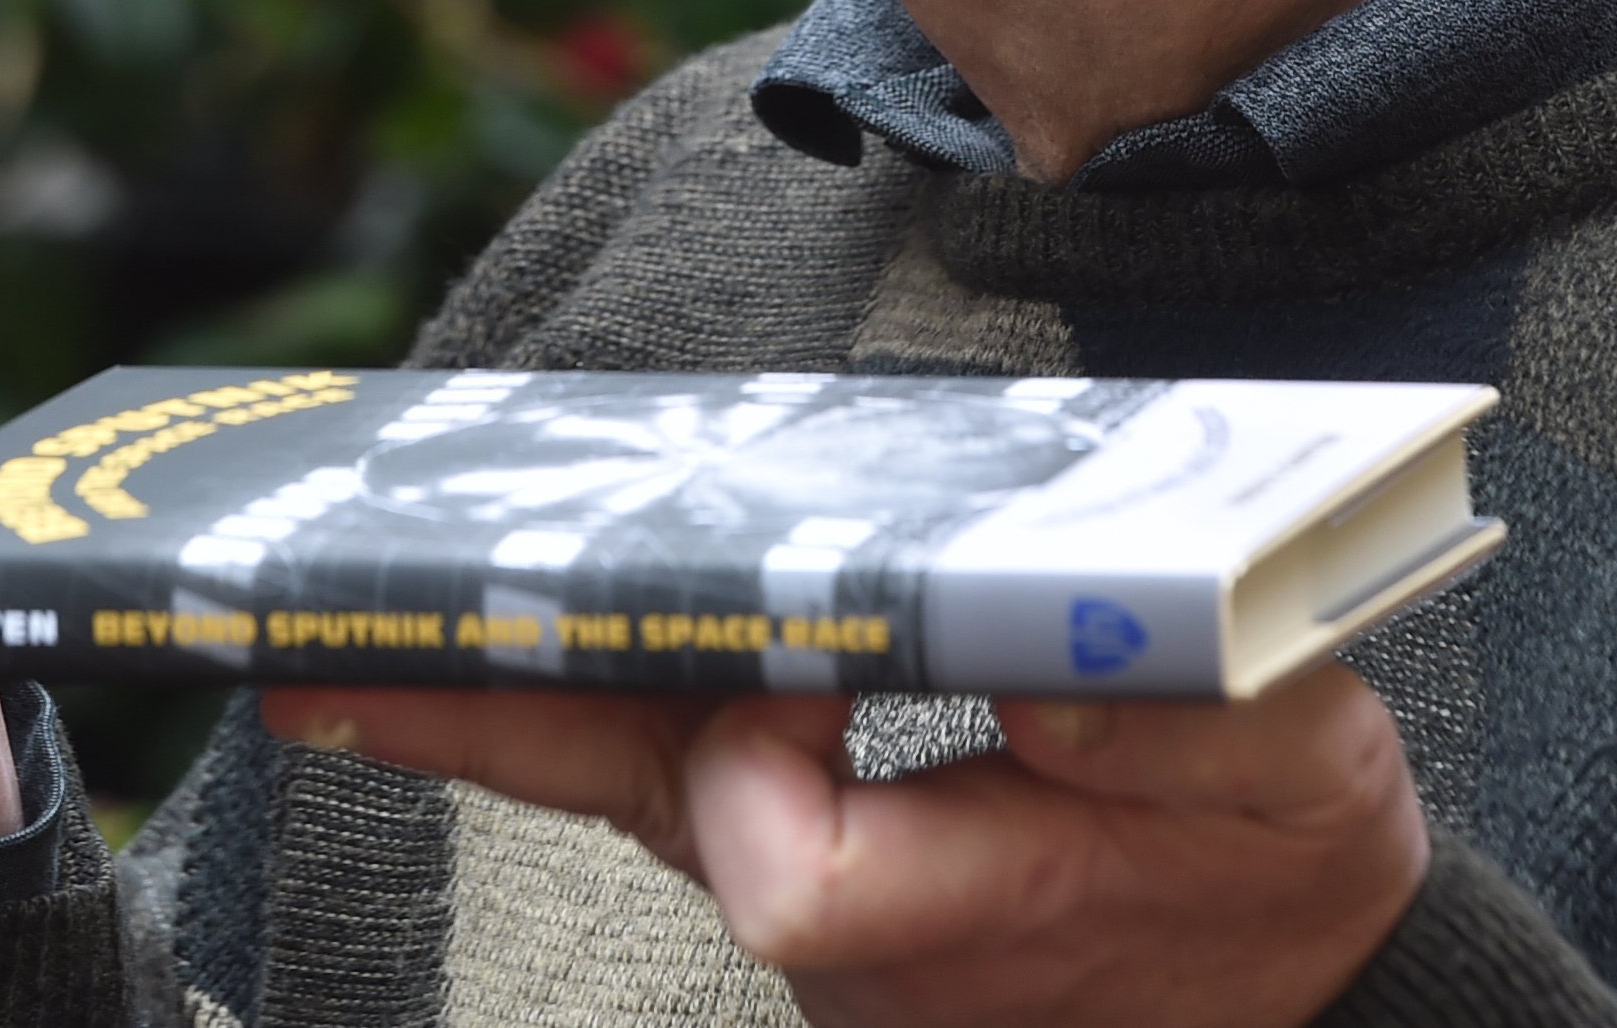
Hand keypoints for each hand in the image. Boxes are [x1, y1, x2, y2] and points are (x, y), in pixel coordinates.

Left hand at [254, 669, 1423, 1027]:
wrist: (1301, 987)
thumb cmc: (1286, 869)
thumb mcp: (1293, 772)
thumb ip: (1172, 711)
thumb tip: (1020, 639)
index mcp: (974, 909)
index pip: (786, 864)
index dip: (766, 755)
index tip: (807, 655)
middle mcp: (852, 929)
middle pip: (630, 811)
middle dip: (481, 726)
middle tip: (314, 668)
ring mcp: (813, 901)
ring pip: (629, 786)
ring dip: (508, 702)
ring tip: (351, 634)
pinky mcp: (803, 857)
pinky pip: (669, 772)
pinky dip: (600, 697)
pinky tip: (525, 629)